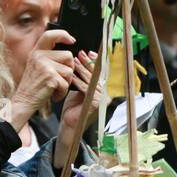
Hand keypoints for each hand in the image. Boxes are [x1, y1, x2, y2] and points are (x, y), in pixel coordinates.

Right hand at [9, 29, 76, 129]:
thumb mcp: (37, 66)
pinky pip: (66, 83)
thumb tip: (69, 53)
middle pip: (68, 56)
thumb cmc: (33, 86)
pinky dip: (62, 92)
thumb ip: (48, 57)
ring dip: (66, 82)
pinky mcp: (50, 77)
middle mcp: (39, 56)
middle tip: (58, 79)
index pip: (49, 35)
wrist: (23, 101)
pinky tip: (53, 94)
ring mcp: (44, 66)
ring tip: (54, 87)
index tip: (71, 40)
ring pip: (69, 71)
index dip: (63, 34)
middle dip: (68, 69)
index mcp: (36, 52)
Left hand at [54, 50, 98, 169]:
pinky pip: (87, 89)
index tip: (88, 53)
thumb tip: (83, 59)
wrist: (70, 123)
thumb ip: (85, 77)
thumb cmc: (74, 106)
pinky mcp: (96, 103)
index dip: (96, 62)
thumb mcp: (80, 87)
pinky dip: (78, 82)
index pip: (102, 72)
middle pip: (98, 74)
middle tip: (80, 54)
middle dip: (88, 63)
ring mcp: (103, 99)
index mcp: (104, 89)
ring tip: (73, 62)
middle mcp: (106, 94)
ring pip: (92, 80)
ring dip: (82, 70)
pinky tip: (71, 76)